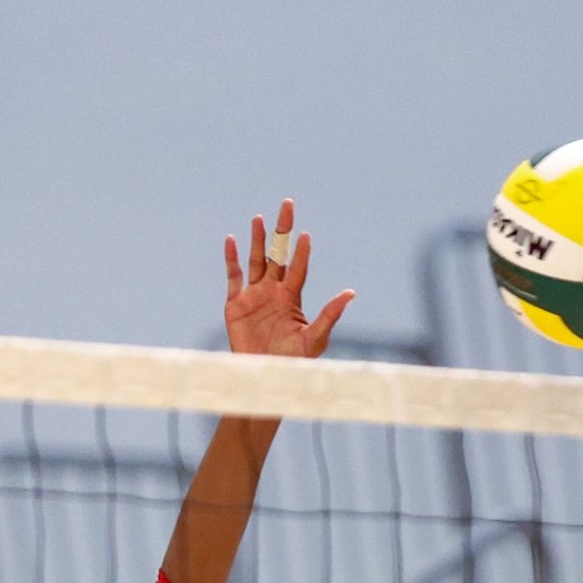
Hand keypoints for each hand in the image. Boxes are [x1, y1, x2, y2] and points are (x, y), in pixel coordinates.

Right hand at [222, 199, 353, 360]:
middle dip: (282, 232)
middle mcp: (273, 292)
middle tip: (288, 205)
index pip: (298, 269)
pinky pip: (233, 276)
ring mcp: (254, 296)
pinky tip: (232, 240)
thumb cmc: (293, 362)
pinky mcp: (235, 304)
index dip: (302, 253)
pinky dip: (231, 259)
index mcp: (292, 298)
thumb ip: (330, 314)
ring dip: (257, 240)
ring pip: (256, 260)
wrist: (265, 376)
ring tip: (259, 218)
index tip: (306, 235)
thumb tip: (351, 293)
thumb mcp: (315, 338)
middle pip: (278, 255)